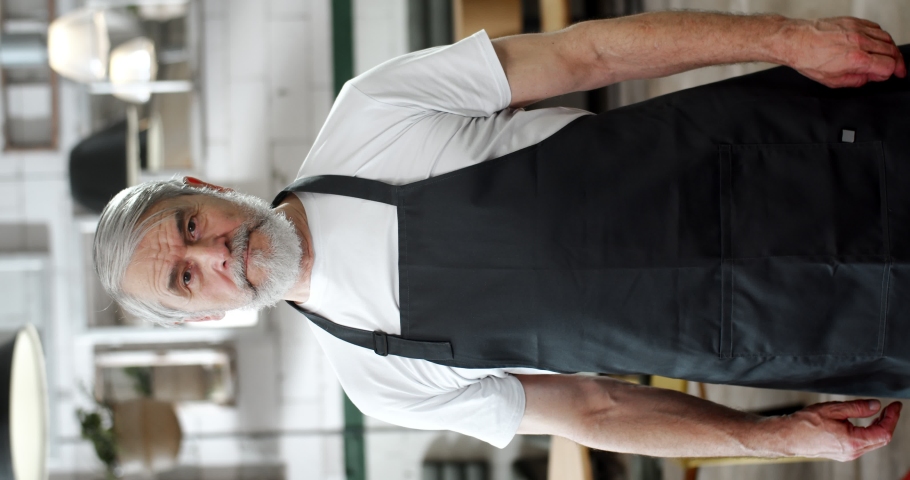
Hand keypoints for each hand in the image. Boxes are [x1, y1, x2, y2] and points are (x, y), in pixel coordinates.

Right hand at [766, 399, 901, 460]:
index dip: (892, 418)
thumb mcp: (833, 409)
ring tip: (878, 413)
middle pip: (881, 439)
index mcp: (853, 441)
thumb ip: (857, 407)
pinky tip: (864, 422)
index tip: (894, 406)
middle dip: (887, 422)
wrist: (788, 436)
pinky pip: (863, 444)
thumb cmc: (805, 424)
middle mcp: (853, 452)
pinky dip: (868, 432)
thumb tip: (875, 405)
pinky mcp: (843, 453)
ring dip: (878, 427)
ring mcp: (848, 454)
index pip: (883, 432)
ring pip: (872, 442)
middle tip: (889, 408)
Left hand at [781, 17, 906, 87]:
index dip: (890, 73)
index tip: (888, 76)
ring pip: (886, 38)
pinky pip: (875, 28)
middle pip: (891, 51)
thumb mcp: (831, 81)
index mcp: (855, 58)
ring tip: (886, 57)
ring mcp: (857, 29)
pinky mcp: (852, 21)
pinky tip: (875, 44)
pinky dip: (880, 36)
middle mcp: (859, 42)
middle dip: (896, 62)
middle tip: (896, 69)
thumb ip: (855, 80)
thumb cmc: (807, 59)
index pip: (888, 65)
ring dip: (890, 49)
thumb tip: (869, 78)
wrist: (794, 41)